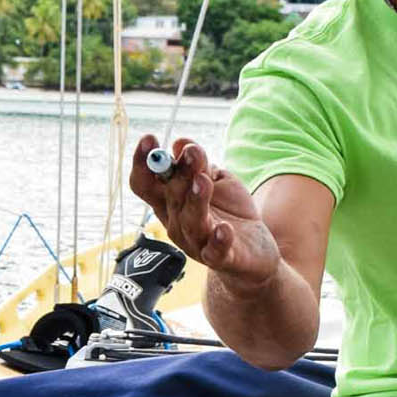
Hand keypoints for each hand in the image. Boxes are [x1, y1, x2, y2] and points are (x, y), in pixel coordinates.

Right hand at [128, 135, 283, 288]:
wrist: (253, 251)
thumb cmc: (228, 212)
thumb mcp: (216, 181)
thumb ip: (199, 164)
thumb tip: (180, 142)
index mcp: (169, 202)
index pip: (145, 184)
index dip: (143, 163)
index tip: (149, 139)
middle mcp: (176, 222)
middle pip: (170, 197)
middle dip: (179, 173)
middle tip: (192, 152)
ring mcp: (197, 241)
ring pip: (191, 221)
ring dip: (196, 200)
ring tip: (203, 180)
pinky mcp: (221, 257)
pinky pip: (216, 251)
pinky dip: (219, 240)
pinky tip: (224, 228)